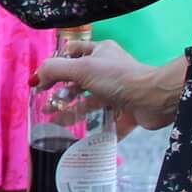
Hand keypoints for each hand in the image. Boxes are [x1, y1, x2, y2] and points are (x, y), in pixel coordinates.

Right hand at [34, 39, 183, 131]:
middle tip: (45, 105)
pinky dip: (95, 130)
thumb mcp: (81, 69)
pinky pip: (107, 121)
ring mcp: (118, 91)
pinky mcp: (127, 111)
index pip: (72, 52)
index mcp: (100, 52)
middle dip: (61, 93)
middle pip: (78, 80)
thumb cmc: (118, 78)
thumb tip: (36, 78)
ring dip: (72, 112)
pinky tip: (80, 138)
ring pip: (90, 102)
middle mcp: (108, 70)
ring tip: (54, 124)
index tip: (43, 80)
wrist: (155, 98)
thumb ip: (55, 70)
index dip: (56, 63)